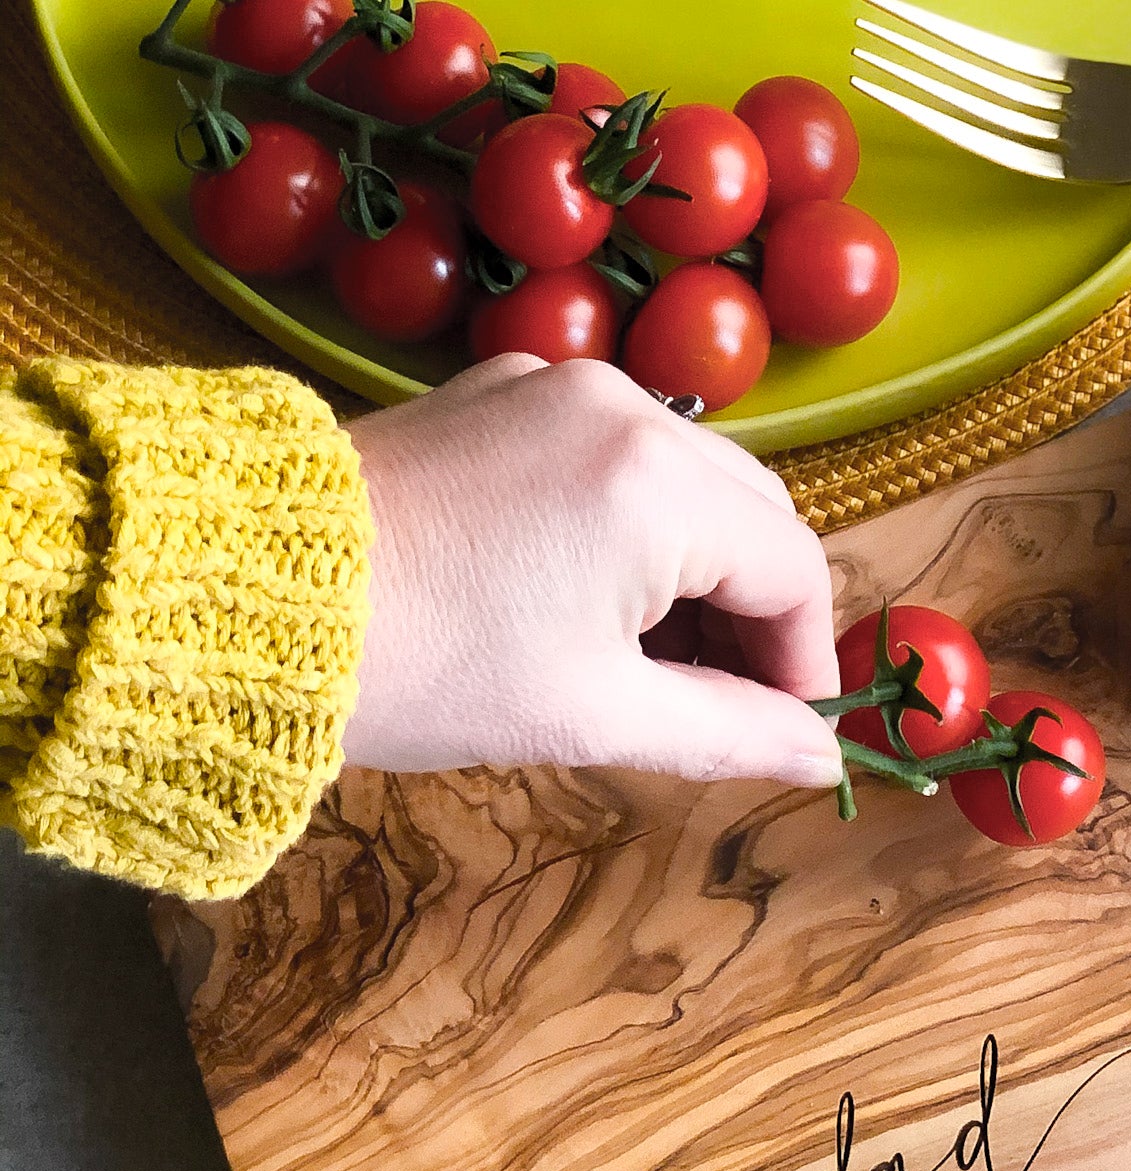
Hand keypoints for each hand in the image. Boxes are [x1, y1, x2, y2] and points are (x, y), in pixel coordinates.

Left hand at [342, 354, 843, 788]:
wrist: (245, 597)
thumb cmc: (423, 665)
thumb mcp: (594, 717)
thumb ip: (731, 734)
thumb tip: (823, 760)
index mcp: (654, 483)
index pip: (793, 569)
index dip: (805, 662)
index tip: (787, 732)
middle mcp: (620, 407)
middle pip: (755, 515)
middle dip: (758, 616)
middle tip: (728, 706)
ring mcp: (555, 389)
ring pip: (692, 484)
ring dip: (701, 575)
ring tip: (656, 666)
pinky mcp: (502, 394)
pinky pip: (618, 457)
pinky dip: (638, 531)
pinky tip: (596, 604)